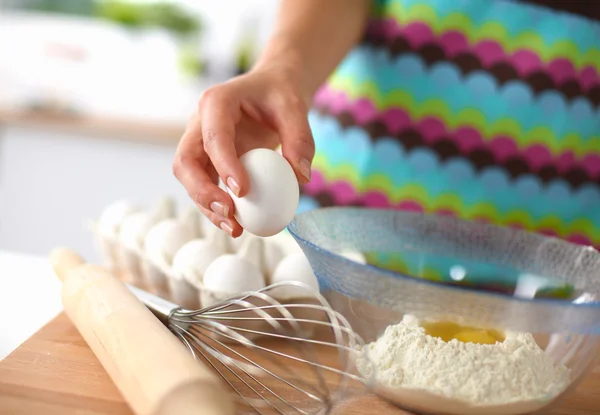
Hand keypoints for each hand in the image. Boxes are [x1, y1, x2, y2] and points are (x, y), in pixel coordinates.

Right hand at [173, 66, 314, 237]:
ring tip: (235, 229)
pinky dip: (217, 208)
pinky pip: (205, 187)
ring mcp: (199, 144)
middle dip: (202, 191)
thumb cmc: (280, 95)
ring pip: (189, 179)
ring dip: (207, 206)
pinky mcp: (207, 161)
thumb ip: (300, 139)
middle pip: (185, 161)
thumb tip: (300, 177)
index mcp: (216, 102)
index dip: (224, 165)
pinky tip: (237, 225)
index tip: (243, 191)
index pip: (213, 137)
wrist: (271, 90)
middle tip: (229, 212)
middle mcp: (199, 123)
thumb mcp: (295, 108)